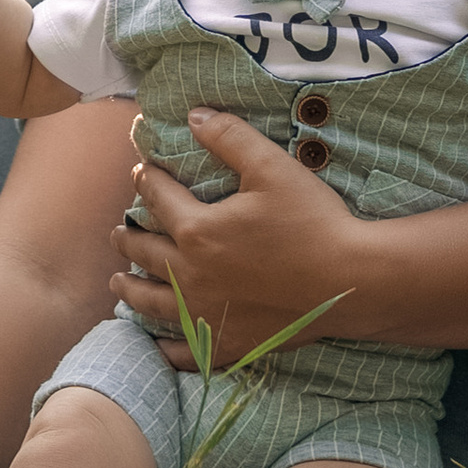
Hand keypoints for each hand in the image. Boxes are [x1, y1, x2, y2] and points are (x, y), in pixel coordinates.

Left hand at [106, 108, 363, 367]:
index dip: (147, 181)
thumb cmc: (312, 222)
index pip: (160, 199)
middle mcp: (192, 275)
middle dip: (128, 238)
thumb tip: (194, 116)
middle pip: (146, 253)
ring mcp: (208, 314)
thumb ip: (230, 137)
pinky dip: (165, 348)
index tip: (139, 173)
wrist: (350, 282)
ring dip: (131, 290)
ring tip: (117, 283)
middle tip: (117, 232)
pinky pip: (185, 351)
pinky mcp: (228, 342)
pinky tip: (156, 346)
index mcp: (198, 230)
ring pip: (154, 302)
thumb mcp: (271, 166)